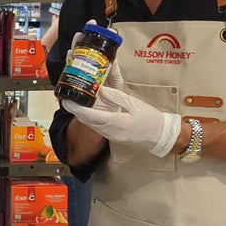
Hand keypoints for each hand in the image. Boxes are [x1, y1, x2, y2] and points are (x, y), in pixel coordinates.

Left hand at [62, 84, 181, 156]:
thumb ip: (115, 96)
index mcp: (117, 123)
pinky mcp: (111, 136)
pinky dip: (88, 117)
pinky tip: (84, 108)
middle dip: (75, 109)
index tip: (66, 100)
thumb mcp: (133, 103)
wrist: (159, 135)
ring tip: (72, 100)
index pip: (91, 116)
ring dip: (80, 113)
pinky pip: (96, 126)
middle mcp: (110, 132)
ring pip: (90, 124)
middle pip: (87, 121)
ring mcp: (110, 136)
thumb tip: (99, 89)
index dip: (77, 108)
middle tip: (65, 96)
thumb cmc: (149, 119)